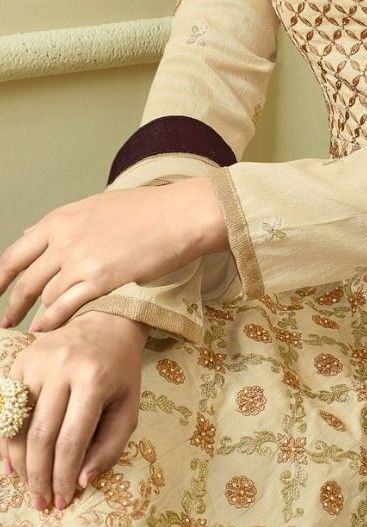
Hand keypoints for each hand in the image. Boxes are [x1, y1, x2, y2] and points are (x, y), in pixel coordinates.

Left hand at [0, 176, 226, 331]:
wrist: (179, 215)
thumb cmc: (145, 209)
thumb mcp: (96, 207)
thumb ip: (63, 224)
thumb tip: (30, 232)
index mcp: (62, 218)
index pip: (16, 251)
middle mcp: (65, 238)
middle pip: (24, 278)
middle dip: (11, 303)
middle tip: (4, 320)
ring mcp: (81, 260)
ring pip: (44, 295)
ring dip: (35, 313)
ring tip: (29, 327)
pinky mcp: (100, 280)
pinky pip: (65, 306)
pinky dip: (51, 321)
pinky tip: (44, 330)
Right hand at [0, 310, 149, 511]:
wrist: (106, 323)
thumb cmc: (120, 371)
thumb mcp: (128, 407)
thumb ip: (110, 447)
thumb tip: (82, 481)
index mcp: (94, 379)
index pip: (72, 440)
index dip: (64, 476)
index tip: (63, 501)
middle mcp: (63, 367)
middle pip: (41, 436)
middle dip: (39, 477)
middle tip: (41, 502)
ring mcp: (38, 361)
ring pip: (20, 425)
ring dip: (20, 463)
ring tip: (29, 487)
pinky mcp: (22, 360)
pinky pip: (8, 408)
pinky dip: (7, 440)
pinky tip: (11, 464)